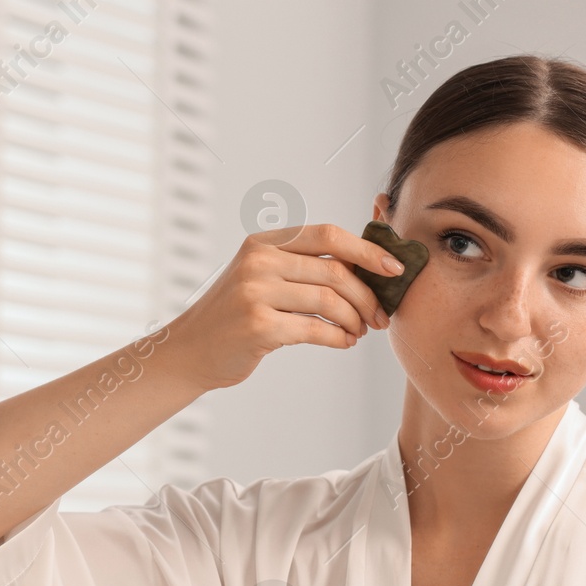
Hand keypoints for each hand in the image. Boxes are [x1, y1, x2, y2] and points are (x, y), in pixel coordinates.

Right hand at [166, 224, 403, 390]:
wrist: (191, 351)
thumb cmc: (235, 315)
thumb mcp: (261, 276)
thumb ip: (302, 266)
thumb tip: (367, 266)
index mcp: (263, 242)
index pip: (328, 234)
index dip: (368, 250)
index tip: (394, 269)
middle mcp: (258, 261)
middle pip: (335, 271)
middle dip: (368, 296)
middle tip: (380, 316)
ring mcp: (255, 292)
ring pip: (330, 301)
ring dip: (355, 320)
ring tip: (359, 332)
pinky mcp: (258, 326)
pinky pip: (316, 329)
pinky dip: (339, 338)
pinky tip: (343, 342)